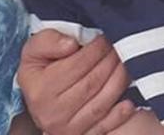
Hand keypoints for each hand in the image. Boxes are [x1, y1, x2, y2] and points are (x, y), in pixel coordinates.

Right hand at [18, 30, 133, 134]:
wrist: (38, 97)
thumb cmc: (40, 68)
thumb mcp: (35, 49)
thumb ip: (49, 41)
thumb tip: (71, 43)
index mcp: (41, 90)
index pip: (76, 65)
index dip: (95, 49)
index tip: (104, 37)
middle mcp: (53, 113)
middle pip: (92, 83)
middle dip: (110, 61)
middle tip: (119, 45)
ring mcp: (68, 128)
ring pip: (101, 103)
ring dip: (119, 80)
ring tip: (125, 62)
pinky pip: (104, 126)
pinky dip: (119, 114)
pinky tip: (129, 101)